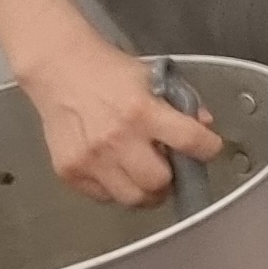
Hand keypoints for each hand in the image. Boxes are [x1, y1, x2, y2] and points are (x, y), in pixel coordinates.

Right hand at [18, 37, 219, 206]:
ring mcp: (91, 159)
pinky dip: (117, 189)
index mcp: (143, 111)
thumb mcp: (153, 76)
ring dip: (146, 191)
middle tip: (170, 169)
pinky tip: (117, 170)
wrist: (59, 70)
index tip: (208, 149)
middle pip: (159, 182)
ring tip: (146, 175)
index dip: (208, 148)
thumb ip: (182, 103)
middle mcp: (117, 139)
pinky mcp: (70, 172)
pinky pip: (104, 197)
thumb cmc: (108, 72)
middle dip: (172, 178)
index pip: (190, 142)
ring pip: (133, 198)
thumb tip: (204, 127)